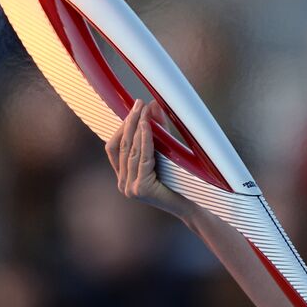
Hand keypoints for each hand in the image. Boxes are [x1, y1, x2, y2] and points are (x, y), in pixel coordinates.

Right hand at [104, 99, 192, 217]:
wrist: (193, 203)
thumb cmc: (180, 178)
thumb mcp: (166, 149)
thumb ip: (158, 129)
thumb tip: (151, 104)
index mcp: (124, 176)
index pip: (113, 148)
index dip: (122, 127)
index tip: (133, 109)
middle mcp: (123, 184)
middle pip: (121, 146)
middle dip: (130, 122)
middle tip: (138, 104)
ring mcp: (129, 188)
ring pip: (130, 151)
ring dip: (137, 128)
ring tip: (143, 111)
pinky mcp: (140, 190)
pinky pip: (141, 158)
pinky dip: (145, 140)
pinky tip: (148, 126)